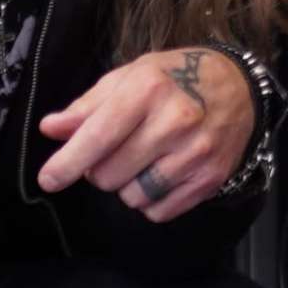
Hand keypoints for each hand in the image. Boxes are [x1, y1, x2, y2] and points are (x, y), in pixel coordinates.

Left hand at [35, 47, 253, 221]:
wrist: (239, 87)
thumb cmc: (176, 78)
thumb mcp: (130, 76)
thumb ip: (89, 105)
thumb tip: (52, 129)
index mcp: (148, 89)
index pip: (98, 137)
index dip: (67, 162)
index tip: (48, 179)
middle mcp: (175, 122)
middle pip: (109, 174)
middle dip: (100, 169)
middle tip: (115, 151)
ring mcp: (196, 154)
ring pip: (132, 197)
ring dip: (126, 186)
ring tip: (142, 160)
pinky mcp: (210, 179)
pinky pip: (159, 211)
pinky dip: (151, 200)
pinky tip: (161, 173)